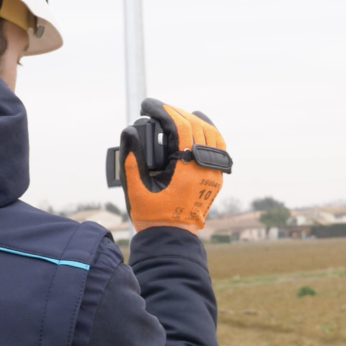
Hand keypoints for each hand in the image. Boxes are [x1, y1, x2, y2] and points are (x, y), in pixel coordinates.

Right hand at [120, 98, 229, 233]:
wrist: (172, 240)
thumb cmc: (153, 217)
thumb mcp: (135, 190)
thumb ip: (130, 160)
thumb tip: (129, 132)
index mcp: (186, 169)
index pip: (179, 128)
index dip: (163, 111)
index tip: (148, 105)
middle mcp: (204, 169)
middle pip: (196, 126)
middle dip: (176, 112)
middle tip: (157, 109)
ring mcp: (213, 173)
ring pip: (211, 135)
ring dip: (193, 119)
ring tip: (174, 113)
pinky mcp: (215, 178)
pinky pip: (217, 148)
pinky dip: (206, 133)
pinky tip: (195, 127)